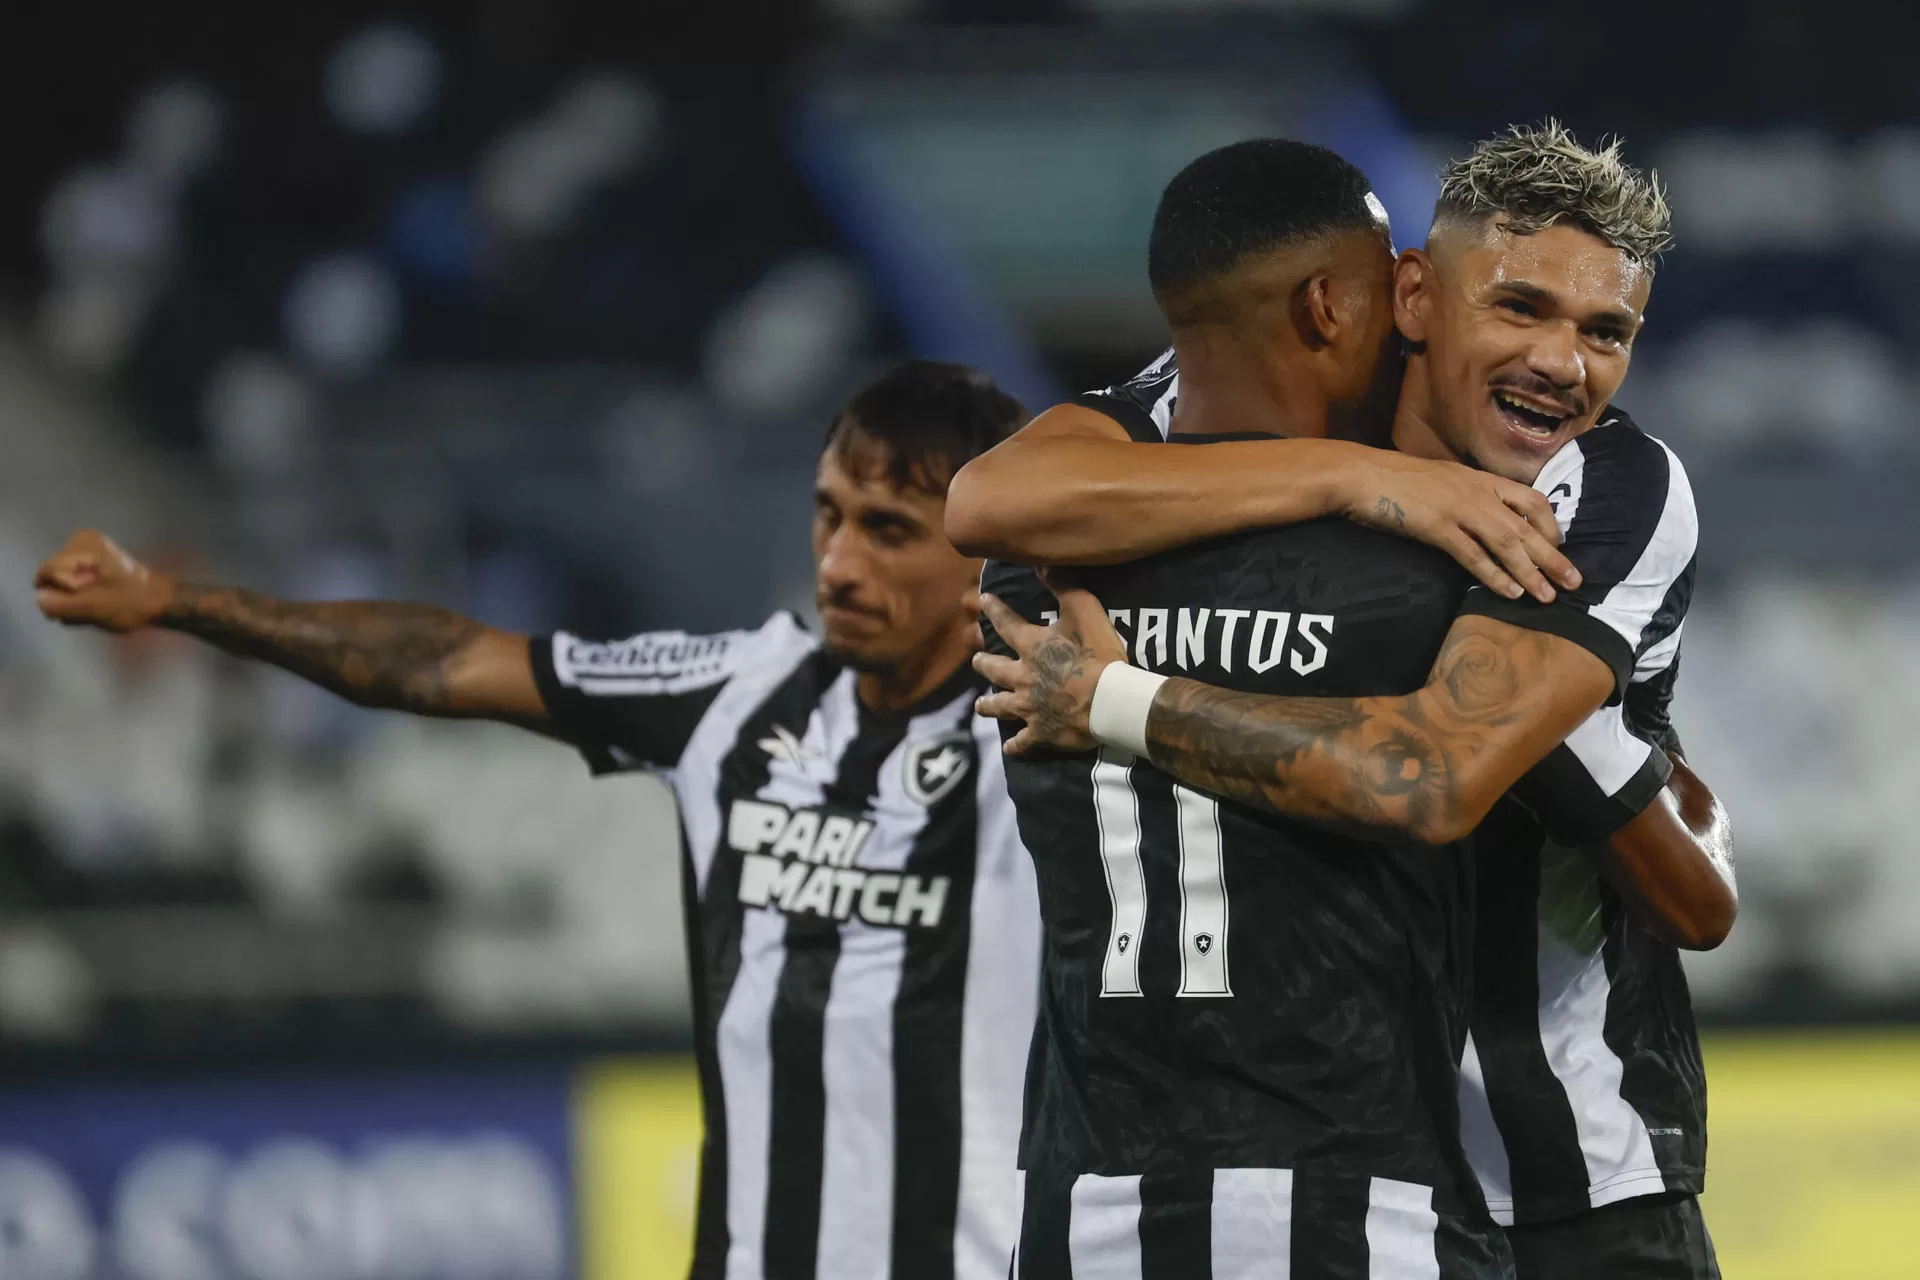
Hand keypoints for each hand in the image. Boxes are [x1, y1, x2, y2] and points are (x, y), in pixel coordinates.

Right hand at [34, 530, 173, 632]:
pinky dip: (78, 597)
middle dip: (66, 596)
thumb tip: (39, 598)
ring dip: (72, 600)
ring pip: (60, 582)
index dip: (63, 591)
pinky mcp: (90, 564)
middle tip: (90, 607)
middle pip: (52, 576)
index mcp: (85, 545)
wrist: (160, 602)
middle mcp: (81, 541)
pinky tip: (95, 604)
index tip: (87, 596)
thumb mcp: (95, 608)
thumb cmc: (131, 603)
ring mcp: (85, 551)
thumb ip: (62, 604)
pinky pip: (70, 582)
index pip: (49, 571)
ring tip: (95, 606)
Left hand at [972, 585, 1125, 754]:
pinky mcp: (1041, 732)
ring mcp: (1029, 707)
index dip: (994, 610)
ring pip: (1001, 706)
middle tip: (976, 661)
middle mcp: (1023, 677)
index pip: (1006, 624)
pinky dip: (1015, 746)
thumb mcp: (1084, 610)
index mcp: (1031, 646)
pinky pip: (1023, 741)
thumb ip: (1063, 587)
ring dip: (989, 705)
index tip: (983, 601)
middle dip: (983, 663)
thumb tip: (1040, 563)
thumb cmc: (1098, 653)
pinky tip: (1008, 749)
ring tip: (980, 705)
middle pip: (995, 670)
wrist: (1110, 700)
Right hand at [1340, 450, 1578, 602]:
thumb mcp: (1440, 481)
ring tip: (1549, 596)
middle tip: (1574, 581)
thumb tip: (1479, 519)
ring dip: (1531, 572)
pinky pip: (1474, 556)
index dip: (1549, 526)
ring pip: (1507, 543)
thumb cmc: (1394, 480)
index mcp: (1479, 479)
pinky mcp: (1438, 527)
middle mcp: (1476, 492)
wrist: (1361, 475)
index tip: (1556, 546)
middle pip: (1526, 526)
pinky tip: (1511, 592)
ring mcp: (1458, 509)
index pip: (1531, 500)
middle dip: (1553, 556)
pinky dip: (1495, 575)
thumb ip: (1465, 496)